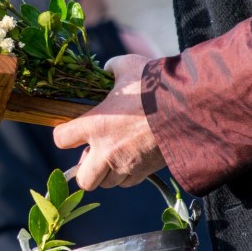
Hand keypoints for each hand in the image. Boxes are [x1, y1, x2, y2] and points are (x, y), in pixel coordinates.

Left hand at [53, 54, 165, 189]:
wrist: (189, 107)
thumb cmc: (156, 86)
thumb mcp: (129, 67)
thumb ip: (113, 68)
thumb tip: (108, 69)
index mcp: (94, 124)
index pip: (61, 139)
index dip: (63, 134)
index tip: (71, 130)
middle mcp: (105, 151)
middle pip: (83, 179)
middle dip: (86, 170)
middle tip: (95, 153)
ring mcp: (126, 165)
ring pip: (107, 183)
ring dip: (107, 173)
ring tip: (116, 154)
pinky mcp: (146, 172)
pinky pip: (129, 182)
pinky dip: (127, 174)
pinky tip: (133, 158)